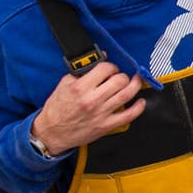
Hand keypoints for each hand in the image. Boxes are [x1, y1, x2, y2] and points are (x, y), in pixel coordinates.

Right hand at [31, 62, 145, 155]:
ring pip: (127, 95)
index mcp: (80, 88)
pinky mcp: (106, 125)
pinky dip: (138, 107)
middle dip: (122, 75)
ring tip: (136, 81)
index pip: (105, 69)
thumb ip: (82, 71)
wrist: (52, 132)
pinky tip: (140, 101)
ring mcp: (101, 113)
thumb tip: (99, 60)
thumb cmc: (57, 109)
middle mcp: (92, 100)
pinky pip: (129, 115)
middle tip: (119, 76)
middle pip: (119, 80)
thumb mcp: (64, 84)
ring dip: (135, 85)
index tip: (110, 68)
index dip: (110, 66)